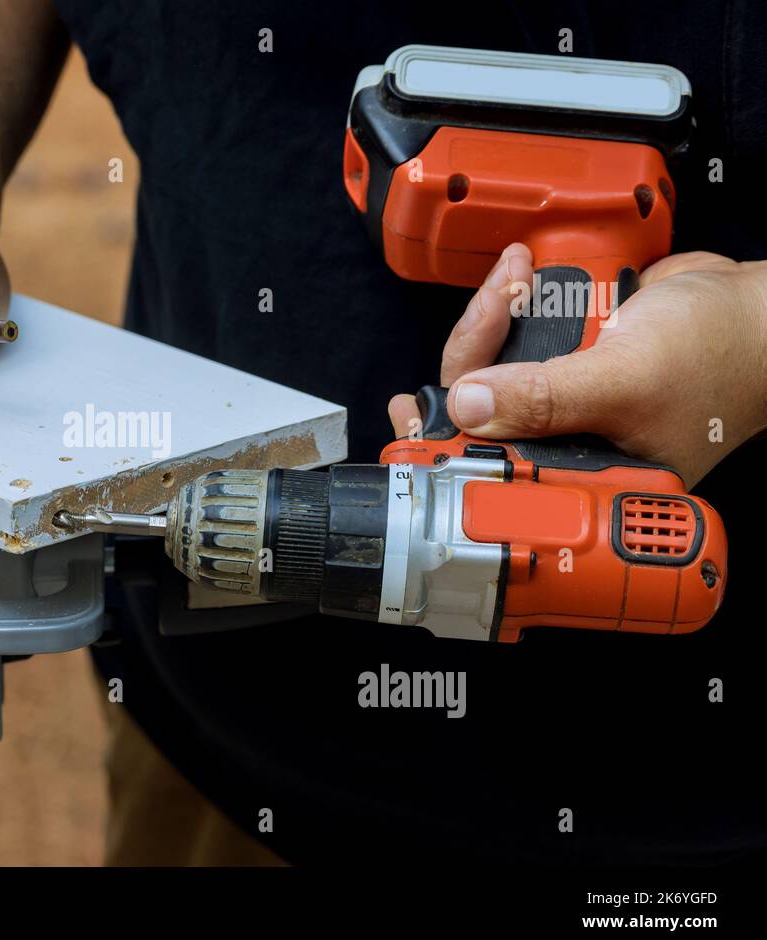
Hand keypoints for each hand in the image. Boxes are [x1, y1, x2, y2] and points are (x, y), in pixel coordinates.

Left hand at [388, 243, 766, 485]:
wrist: (753, 304)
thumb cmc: (718, 353)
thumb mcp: (625, 380)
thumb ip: (543, 399)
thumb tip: (468, 406)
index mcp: (575, 469)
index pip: (489, 459)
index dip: (444, 437)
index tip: (408, 409)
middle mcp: (561, 437)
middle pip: (476, 403)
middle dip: (476, 344)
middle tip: (497, 299)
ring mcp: (560, 393)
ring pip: (487, 361)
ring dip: (493, 311)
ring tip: (519, 274)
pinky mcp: (562, 355)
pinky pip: (512, 331)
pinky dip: (512, 298)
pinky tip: (524, 270)